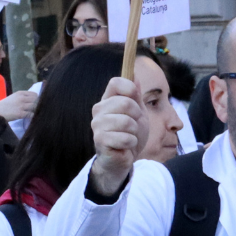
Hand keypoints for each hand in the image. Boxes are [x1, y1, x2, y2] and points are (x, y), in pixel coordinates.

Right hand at [0, 89, 37, 125]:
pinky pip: (31, 114)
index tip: (36, 103)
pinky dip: (33, 116)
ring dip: (36, 110)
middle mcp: (22, 98)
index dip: (37, 99)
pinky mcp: (21, 114)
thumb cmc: (5, 105)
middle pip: (36, 100)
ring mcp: (21, 106)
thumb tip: (33, 100)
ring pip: (35, 107)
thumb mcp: (13, 97)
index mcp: (20, 93)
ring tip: (35, 113)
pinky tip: (32, 117)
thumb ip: (22, 97)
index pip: (34, 94)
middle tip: (36, 109)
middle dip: (38, 105)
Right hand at [90, 77, 147, 199]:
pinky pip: (126, 137)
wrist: (123, 160)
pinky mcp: (100, 140)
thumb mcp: (138, 113)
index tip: (135, 100)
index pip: (116, 82)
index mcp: (108, 100)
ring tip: (128, 137)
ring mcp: (97, 125)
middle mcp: (99, 110)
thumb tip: (135, 75)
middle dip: (137, 117)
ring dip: (135, 133)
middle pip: (126, 102)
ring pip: (127, 122)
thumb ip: (136, 95)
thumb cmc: (130, 135)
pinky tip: (125, 147)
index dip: (130, 88)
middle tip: (133, 126)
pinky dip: (131, 143)